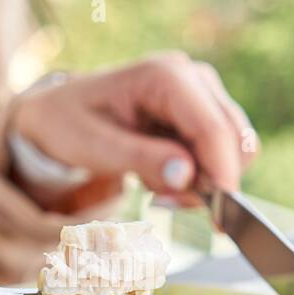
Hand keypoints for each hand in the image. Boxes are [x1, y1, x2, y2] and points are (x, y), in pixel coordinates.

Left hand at [8, 51, 257, 210]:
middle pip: (233, 138)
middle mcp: (192, 76)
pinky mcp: (203, 111)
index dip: (222, 174)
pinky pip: (222, 151)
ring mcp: (202, 92)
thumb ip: (141, 160)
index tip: (220, 218)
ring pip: (234, 147)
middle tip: (165, 201)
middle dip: (209, 180)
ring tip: (155, 185)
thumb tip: (186, 176)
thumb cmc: (69, 124)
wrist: (59, 112)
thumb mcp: (94, 147)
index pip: (212, 128)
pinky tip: (162, 175)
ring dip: (202, 179)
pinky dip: (198, 175)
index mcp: (164, 76)